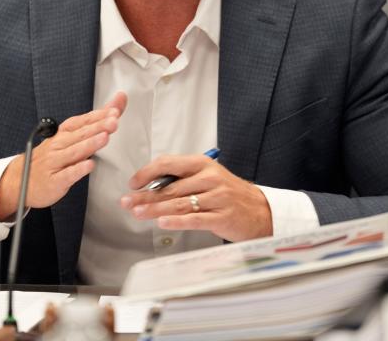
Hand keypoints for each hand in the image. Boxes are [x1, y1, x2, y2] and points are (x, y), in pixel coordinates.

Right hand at [0, 92, 126, 219]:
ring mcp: (55, 162)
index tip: (114, 111)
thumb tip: (116, 105)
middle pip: (80, 134)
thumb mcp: (70, 138)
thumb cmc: (51, 157)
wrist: (20, 180)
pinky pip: (67, 174)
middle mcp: (58, 145)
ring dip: (89, 144)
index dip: (98, 116)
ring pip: (74, 152)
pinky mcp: (54, 181)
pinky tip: (89, 165)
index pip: (82, 121)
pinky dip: (78, 169)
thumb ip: (95, 122)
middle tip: (113, 121)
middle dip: (98, 127)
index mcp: (63, 133)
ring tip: (104, 137)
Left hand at [119, 154, 272, 241]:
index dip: (147, 173)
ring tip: (137, 213)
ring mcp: (216, 198)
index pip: (168, 163)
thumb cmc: (228, 193)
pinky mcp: (222, 217)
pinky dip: (176, 222)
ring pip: (179, 203)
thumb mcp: (207, 176)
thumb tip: (150, 186)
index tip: (133, 183)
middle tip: (127, 201)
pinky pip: (194, 219)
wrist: (260, 210)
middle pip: (170, 187)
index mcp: (202, 164)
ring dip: (155, 209)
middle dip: (145, 195)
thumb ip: (182, 179)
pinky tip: (162, 223)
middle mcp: (209, 178)